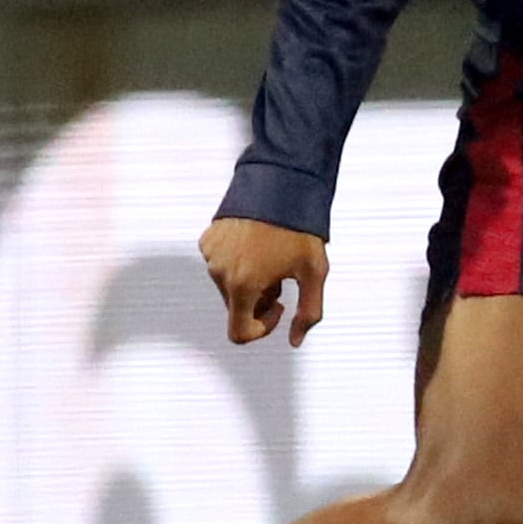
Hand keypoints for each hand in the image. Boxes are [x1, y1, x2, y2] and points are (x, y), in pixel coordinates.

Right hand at [201, 215, 330, 345]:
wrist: (280, 183)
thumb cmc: (299, 227)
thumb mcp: (314, 272)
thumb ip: (309, 313)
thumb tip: (296, 339)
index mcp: (242, 286)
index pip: (238, 333)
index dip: (262, 329)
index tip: (280, 307)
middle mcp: (220, 273)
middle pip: (237, 306)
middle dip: (260, 298)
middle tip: (281, 275)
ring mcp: (211, 254)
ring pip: (228, 285)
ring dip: (248, 280)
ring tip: (270, 255)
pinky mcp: (208, 238)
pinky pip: (220, 263)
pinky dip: (237, 262)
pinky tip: (256, 244)